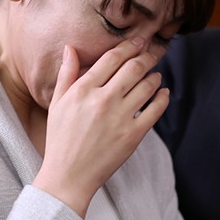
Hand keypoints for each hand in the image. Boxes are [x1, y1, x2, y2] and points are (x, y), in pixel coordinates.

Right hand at [33, 37, 168, 216]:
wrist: (68, 176)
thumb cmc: (60, 139)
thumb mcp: (56, 104)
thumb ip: (66, 74)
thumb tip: (71, 48)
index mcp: (82, 90)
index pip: (112, 58)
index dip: (128, 46)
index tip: (137, 42)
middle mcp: (102, 100)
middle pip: (133, 68)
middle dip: (146, 56)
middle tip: (152, 52)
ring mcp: (119, 118)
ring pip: (147, 86)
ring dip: (155, 76)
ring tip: (155, 74)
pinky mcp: (133, 135)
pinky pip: (155, 110)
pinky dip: (163, 98)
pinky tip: (163, 93)